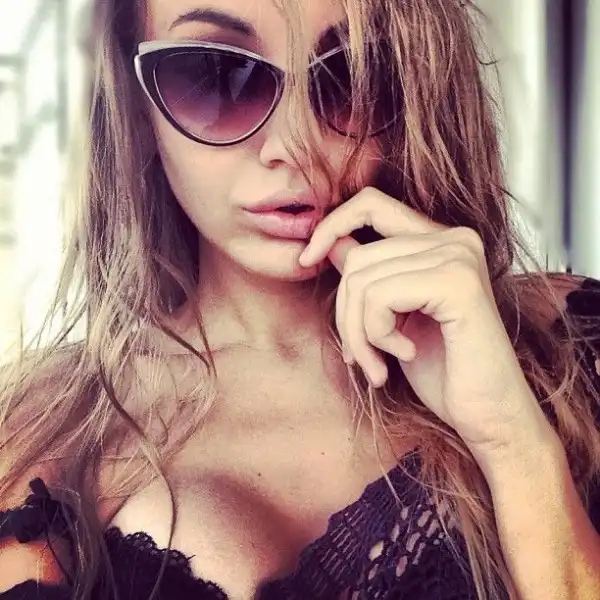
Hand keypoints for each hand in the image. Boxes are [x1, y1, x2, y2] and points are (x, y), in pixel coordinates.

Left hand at [298, 187, 554, 459]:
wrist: (487, 415)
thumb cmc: (442, 369)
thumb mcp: (392, 315)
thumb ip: (370, 274)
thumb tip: (330, 243)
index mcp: (440, 240)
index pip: (370, 204)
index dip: (331, 225)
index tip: (305, 261)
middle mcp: (454, 239)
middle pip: (357, 257)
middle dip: (345, 315)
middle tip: (360, 356)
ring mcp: (459, 256)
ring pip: (361, 280)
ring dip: (359, 333)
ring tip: (379, 363)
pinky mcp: (457, 283)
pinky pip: (379, 297)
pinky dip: (377, 334)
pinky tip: (405, 355)